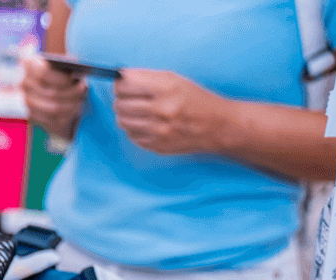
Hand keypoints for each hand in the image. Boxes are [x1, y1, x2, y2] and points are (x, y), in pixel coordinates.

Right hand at [21, 55, 86, 139]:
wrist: (51, 82)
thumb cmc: (61, 69)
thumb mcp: (63, 62)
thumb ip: (68, 64)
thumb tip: (77, 74)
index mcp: (30, 64)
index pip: (43, 73)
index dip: (60, 78)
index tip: (73, 79)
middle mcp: (24, 83)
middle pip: (50, 93)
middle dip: (71, 93)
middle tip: (83, 90)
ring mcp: (27, 101)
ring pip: (53, 108)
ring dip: (71, 105)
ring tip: (80, 100)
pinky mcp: (33, 115)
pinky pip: (52, 120)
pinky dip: (66, 116)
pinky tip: (74, 110)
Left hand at [112, 69, 231, 154]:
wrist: (216, 126)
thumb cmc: (195, 99)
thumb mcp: (175, 80)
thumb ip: (145, 76)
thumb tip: (119, 77)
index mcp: (166, 88)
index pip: (124, 85)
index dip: (120, 84)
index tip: (122, 84)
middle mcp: (161, 110)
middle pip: (120, 103)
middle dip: (121, 98)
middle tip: (129, 97)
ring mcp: (158, 131)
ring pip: (122, 120)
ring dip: (125, 114)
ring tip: (137, 110)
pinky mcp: (156, 145)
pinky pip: (131, 135)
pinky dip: (134, 128)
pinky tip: (146, 123)